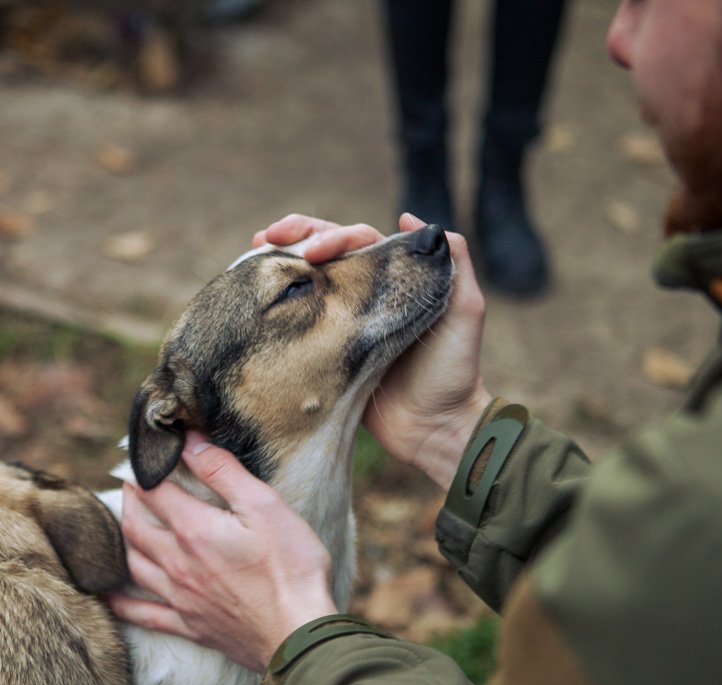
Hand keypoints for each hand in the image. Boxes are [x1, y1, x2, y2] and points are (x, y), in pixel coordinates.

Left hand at [105, 432, 337, 672]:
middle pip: (136, 526)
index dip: (148, 469)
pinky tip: (109, 596)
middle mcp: (177, 563)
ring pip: (135, 564)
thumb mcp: (265, 506)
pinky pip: (143, 614)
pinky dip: (121, 602)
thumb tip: (190, 442)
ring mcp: (180, 597)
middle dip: (131, 501)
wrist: (298, 635)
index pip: (156, 491)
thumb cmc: (292, 568)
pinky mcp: (190, 625)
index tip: (148, 456)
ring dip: (125, 540)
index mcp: (194, 530)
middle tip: (134, 485)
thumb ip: (224, 472)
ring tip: (127, 524)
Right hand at [255, 213, 491, 489]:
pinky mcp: (330, 350)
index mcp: (398, 278)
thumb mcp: (466, 310)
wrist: (435, 428)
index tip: (312, 249)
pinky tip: (260, 293)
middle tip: (267, 236)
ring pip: (311, 278)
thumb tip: (411, 220)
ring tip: (255, 250)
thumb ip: (454, 262)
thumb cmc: (453, 370)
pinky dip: (282, 301)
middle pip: (330, 250)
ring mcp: (345, 321)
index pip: (360, 240)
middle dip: (299, 235)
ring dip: (284, 259)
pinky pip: (302, 318)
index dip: (334, 235)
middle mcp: (369, 293)